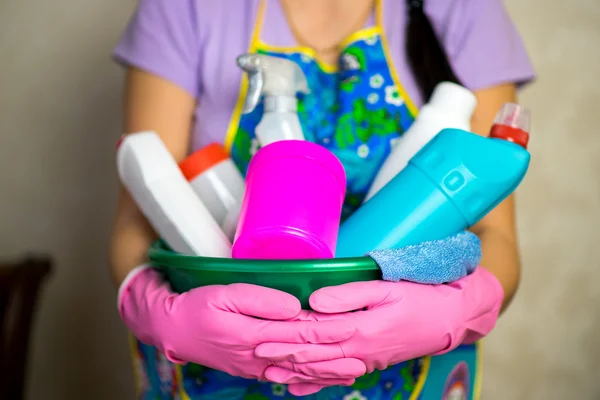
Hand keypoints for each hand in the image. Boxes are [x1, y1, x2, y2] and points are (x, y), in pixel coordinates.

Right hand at [119, 267, 366, 383]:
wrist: (175, 331)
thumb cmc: (199, 308)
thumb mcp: (226, 294)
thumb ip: (261, 300)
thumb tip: (294, 307)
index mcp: (254, 335)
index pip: (297, 333)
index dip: (325, 332)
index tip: (350, 330)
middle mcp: (258, 357)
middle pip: (302, 358)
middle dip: (333, 361)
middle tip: (362, 361)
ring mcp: (255, 367)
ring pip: (296, 371)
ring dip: (324, 374)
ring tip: (350, 375)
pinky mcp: (252, 369)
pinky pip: (284, 375)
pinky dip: (305, 378)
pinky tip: (319, 379)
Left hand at [256, 267, 502, 393]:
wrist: (449, 320)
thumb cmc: (419, 298)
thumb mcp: (384, 288)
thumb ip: (348, 294)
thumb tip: (315, 300)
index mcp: (358, 328)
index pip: (312, 332)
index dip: (285, 333)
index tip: (261, 333)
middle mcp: (358, 350)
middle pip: (312, 353)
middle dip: (282, 353)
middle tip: (255, 352)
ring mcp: (364, 360)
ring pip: (322, 368)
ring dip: (294, 369)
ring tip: (269, 371)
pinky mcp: (370, 363)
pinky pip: (338, 377)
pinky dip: (316, 382)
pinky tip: (299, 387)